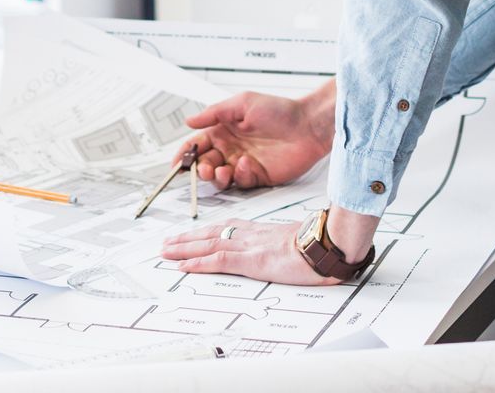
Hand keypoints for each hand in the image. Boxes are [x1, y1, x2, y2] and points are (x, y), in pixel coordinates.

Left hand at [161, 219, 342, 285]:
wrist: (328, 244)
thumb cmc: (319, 244)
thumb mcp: (296, 241)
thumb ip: (284, 244)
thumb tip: (285, 251)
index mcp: (261, 230)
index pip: (226, 228)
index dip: (205, 231)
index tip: (191, 234)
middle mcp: (251, 235)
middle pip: (211, 233)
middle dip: (187, 238)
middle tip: (167, 243)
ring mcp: (250, 246)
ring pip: (209, 244)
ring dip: (184, 248)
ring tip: (166, 251)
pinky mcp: (253, 260)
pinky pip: (219, 260)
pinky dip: (198, 262)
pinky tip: (183, 265)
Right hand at [175, 84, 334, 190]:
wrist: (307, 126)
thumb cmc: (279, 110)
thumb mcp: (242, 103)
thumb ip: (214, 113)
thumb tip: (189, 120)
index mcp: (223, 130)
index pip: (197, 144)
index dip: (185, 153)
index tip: (177, 162)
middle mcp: (231, 148)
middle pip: (205, 164)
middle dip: (200, 169)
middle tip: (203, 169)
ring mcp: (243, 163)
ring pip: (220, 178)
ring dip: (216, 177)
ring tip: (222, 170)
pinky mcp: (257, 176)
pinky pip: (240, 182)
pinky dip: (239, 176)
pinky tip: (246, 165)